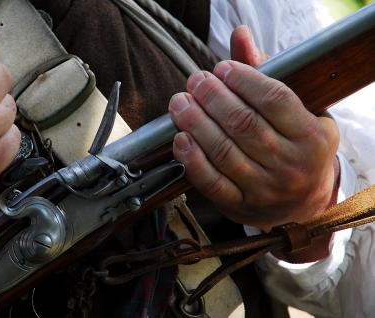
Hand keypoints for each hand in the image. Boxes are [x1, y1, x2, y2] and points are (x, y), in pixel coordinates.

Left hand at [169, 26, 338, 230]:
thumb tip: (239, 36)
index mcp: (311, 137)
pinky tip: (179, 138)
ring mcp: (265, 190)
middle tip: (195, 81)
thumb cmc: (297, 147)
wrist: (304, 204)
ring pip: (223, 151)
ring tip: (180, 103)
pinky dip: (191, 159)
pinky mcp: (240, 206)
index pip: (274, 100)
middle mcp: (291, 165)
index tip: (222, 68)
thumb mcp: (297, 112)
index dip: (243, 79)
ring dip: (195, 123)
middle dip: (213, 97)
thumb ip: (266, 74)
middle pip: (243, 124)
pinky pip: (211, 182)